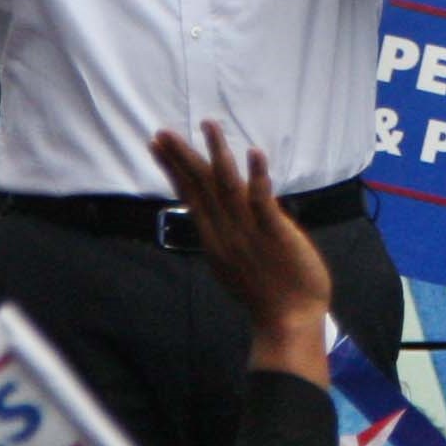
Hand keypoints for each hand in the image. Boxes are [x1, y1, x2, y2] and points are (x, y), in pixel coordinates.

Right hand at [146, 125, 331, 350]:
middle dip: (182, 157)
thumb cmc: (265, 293)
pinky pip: (263, 201)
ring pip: (228, 187)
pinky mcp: (275, 233)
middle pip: (201, 187)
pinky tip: (254, 154)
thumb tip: (214, 217)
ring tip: (209, 125)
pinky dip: (258, 176)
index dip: (173, 168)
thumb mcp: (230, 264)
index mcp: (214, 238)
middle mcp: (226, 231)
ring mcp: (249, 231)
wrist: (289, 320)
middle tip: (163, 131)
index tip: (157, 145)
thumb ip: (222, 236)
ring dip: (218, 154)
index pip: (189, 194)